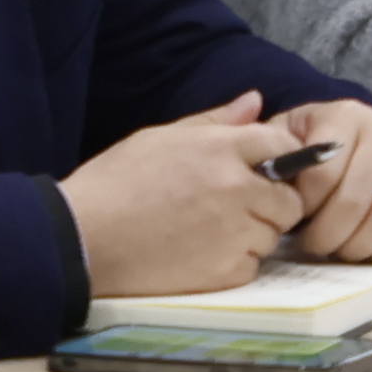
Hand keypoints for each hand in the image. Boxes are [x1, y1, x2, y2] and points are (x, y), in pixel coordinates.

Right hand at [63, 91, 313, 298]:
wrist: (81, 239)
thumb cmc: (114, 183)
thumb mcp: (160, 137)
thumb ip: (214, 121)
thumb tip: (255, 101)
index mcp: (220, 148)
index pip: (283, 145)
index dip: (280, 159)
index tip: (266, 171)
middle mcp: (237, 188)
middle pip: (290, 198)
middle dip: (272, 203)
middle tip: (238, 207)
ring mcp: (234, 231)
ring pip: (273, 234)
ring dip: (254, 233)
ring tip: (210, 231)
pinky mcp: (226, 271)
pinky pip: (253, 264)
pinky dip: (235, 262)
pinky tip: (200, 254)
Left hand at [254, 101, 371, 266]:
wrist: (358, 142)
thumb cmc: (311, 148)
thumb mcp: (283, 137)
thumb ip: (265, 145)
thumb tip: (261, 143)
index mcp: (345, 116)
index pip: (322, 175)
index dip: (302, 208)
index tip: (289, 217)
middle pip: (353, 201)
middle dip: (326, 235)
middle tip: (311, 245)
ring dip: (355, 247)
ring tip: (337, 248)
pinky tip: (368, 250)